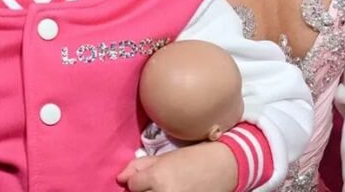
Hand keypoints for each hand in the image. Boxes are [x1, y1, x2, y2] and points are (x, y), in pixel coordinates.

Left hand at [117, 141, 237, 191]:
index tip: (149, 176)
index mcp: (157, 177)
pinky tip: (175, 190)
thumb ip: (140, 166)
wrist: (224, 166)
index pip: (132, 185)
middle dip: (146, 191)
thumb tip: (120, 178)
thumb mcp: (166, 157)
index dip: (139, 180)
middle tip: (158, 184)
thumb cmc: (195, 157)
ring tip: (168, 187)